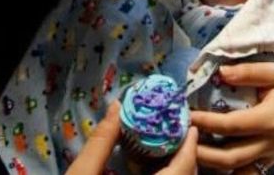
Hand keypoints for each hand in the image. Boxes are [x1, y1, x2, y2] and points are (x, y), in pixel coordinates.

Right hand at [66, 100, 199, 174]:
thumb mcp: (83, 173)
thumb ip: (101, 141)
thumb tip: (116, 106)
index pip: (184, 167)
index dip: (190, 145)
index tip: (190, 124)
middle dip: (185, 154)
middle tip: (177, 129)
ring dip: (175, 167)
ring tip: (166, 143)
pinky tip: (150, 166)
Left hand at [189, 63, 273, 172]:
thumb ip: (247, 72)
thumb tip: (220, 73)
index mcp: (269, 120)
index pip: (230, 126)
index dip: (206, 122)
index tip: (187, 115)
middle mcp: (269, 142)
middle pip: (230, 157)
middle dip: (202, 152)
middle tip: (182, 139)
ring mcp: (270, 154)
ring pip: (236, 168)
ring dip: (211, 162)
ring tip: (190, 149)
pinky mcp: (270, 158)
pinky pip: (246, 169)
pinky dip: (227, 168)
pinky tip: (211, 158)